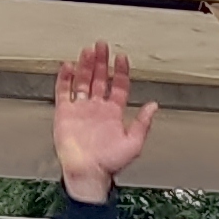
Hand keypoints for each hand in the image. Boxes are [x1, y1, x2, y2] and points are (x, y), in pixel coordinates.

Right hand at [51, 42, 155, 203]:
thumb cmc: (109, 163)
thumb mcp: (134, 143)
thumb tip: (154, 106)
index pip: (118, 86)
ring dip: (85, 66)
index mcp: (113, 114)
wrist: (87, 173)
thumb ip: (143, 123)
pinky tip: (68, 66)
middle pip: (100, 79)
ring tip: (88, 51)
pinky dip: (65, 78)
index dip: (121, 71)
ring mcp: (81, 109)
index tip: (122, 57)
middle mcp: (97, 108)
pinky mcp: (65, 113)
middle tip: (102, 45)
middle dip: (102, 62)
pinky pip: (64, 91)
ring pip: (83, 81)